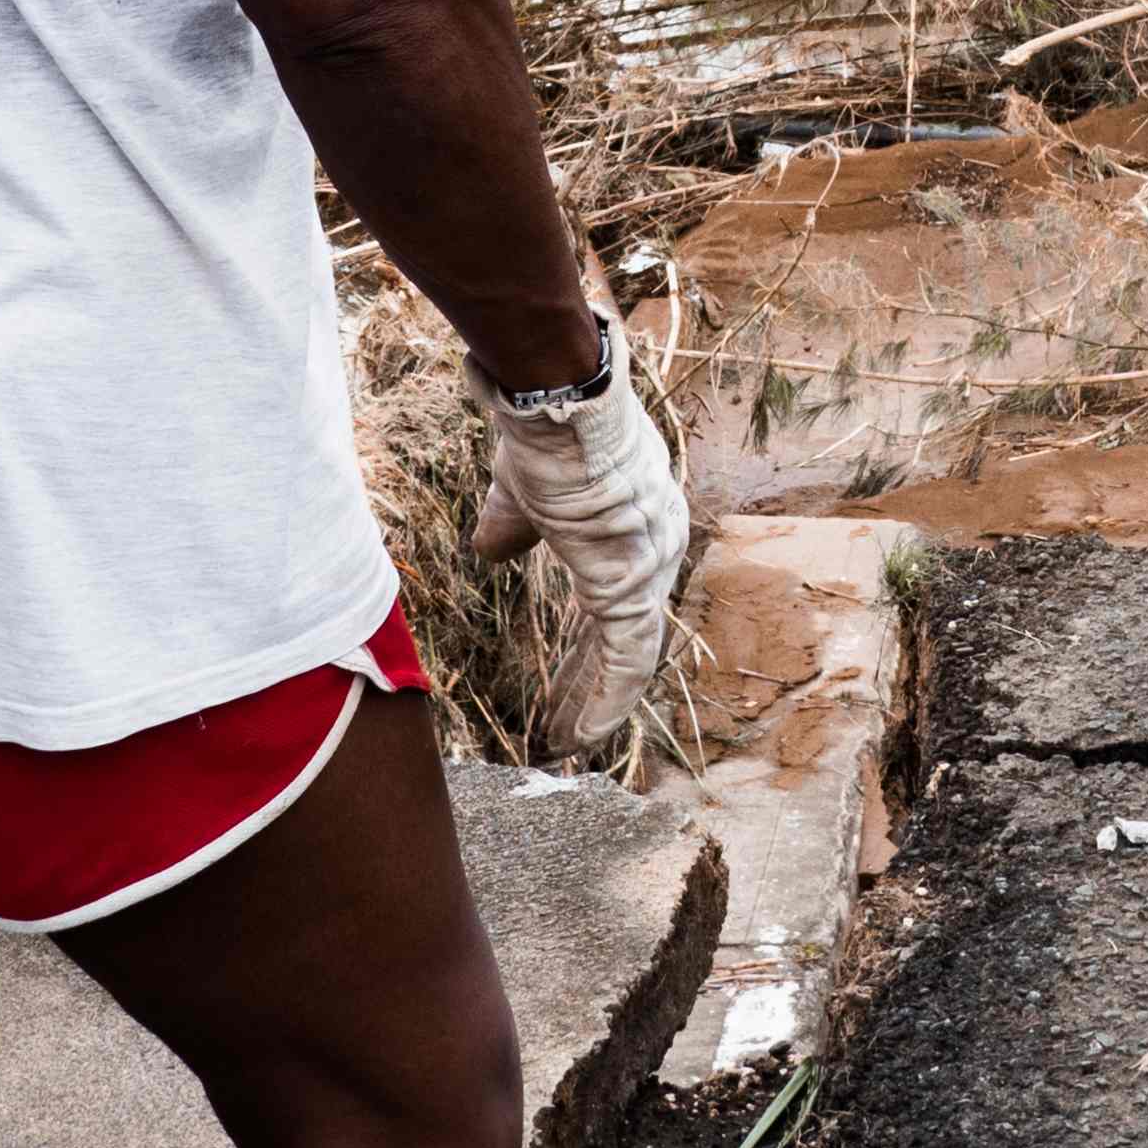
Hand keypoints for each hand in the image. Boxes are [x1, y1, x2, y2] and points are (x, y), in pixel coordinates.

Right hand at [466, 310, 692, 756]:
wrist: (556, 403)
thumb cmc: (542, 437)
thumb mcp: (523, 493)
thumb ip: (514, 527)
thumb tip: (491, 549)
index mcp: (635, 528)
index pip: (619, 604)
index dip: (590, 651)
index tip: (566, 686)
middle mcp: (656, 549)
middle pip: (625, 637)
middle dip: (589, 687)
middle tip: (564, 730)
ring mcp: (650, 567)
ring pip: (627, 656)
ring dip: (594, 703)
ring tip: (566, 744)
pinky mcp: (633, 582)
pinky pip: (626, 659)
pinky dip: (605, 699)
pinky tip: (582, 734)